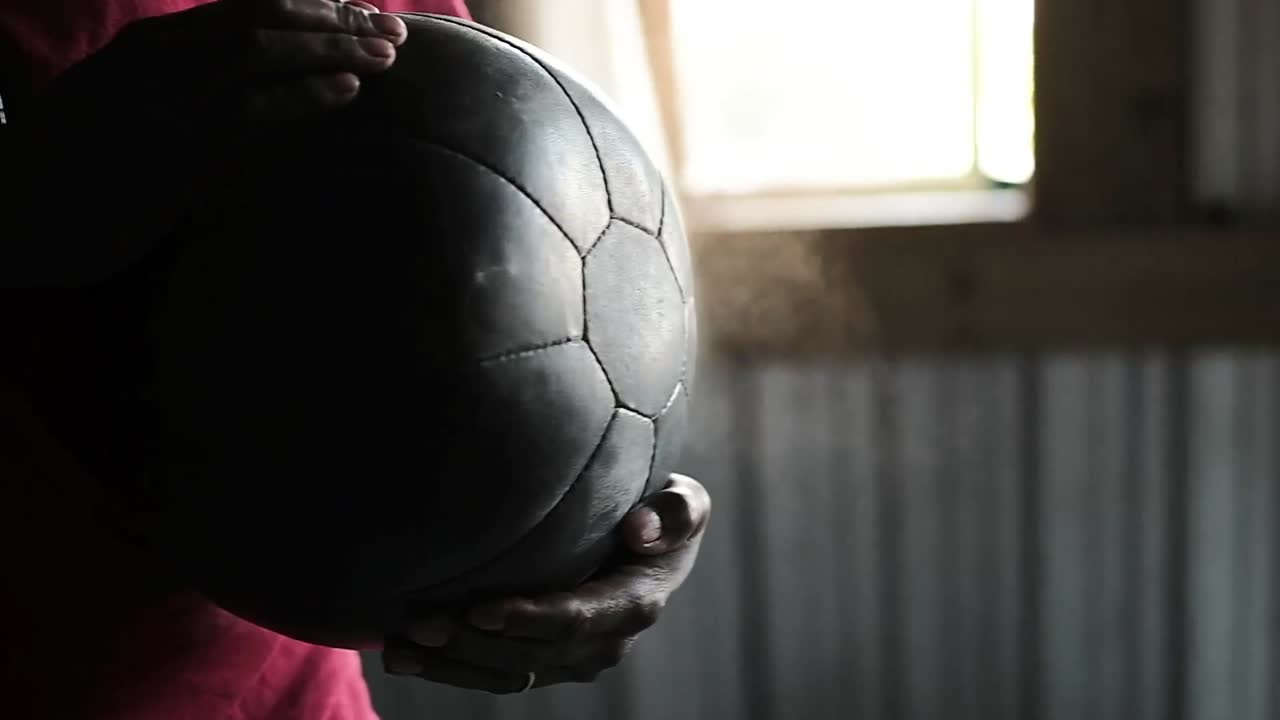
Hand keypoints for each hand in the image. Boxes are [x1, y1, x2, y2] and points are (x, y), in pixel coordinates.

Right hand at [10, 0, 408, 286]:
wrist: (17, 209)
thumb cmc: (73, 166)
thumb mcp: (126, 108)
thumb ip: (181, 89)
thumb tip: (243, 93)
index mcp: (151, 44)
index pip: (243, 9)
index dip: (307, 8)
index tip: (355, 13)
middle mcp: (159, 56)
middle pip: (263, 20)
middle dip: (334, 20)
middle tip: (390, 30)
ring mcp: (166, 96)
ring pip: (263, 52)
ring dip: (332, 49)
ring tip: (386, 54)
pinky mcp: (175, 143)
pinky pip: (253, 107)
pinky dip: (304, 94)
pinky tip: (347, 91)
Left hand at [382, 474, 711, 693]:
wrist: (655, 543)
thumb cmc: (666, 511)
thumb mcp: (688, 502)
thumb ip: (677, 512)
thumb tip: (642, 529)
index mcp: (634, 604)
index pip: (575, 618)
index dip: (527, 618)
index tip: (480, 608)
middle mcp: (604, 643)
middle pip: (530, 653)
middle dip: (473, 643)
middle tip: (421, 621)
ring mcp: (572, 659)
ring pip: (507, 672)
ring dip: (452, 664)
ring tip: (400, 646)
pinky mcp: (545, 660)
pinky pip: (496, 672)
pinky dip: (451, 668)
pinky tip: (405, 656)